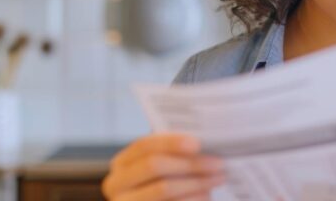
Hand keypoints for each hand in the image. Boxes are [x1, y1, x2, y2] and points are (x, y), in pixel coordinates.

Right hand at [102, 133, 225, 200]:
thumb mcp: (160, 166)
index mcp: (122, 163)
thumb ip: (173, 154)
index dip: (170, 143)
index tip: (197, 143)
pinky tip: (206, 195)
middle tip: (218, 164)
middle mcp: (117, 184)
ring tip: (217, 179)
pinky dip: (191, 200)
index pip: (144, 145)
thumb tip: (202, 141)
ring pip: (163, 189)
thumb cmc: (161, 184)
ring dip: (196, 183)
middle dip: (190, 164)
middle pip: (154, 166)